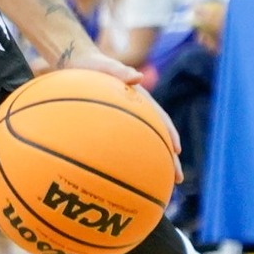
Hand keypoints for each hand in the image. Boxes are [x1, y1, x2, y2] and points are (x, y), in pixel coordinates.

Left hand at [51, 44, 182, 180]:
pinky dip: (125, 162)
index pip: (160, 119)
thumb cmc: (92, 65)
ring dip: (152, 166)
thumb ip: (120, 70)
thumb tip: (137, 76)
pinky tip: (122, 179)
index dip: (170, 135)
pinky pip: (119, 147)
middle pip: (157, 139)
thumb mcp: (105, 64)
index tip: (177, 151)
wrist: (76, 64)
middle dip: (169, 160)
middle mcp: (136, 113)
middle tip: (178, 180)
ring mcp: (123, 122)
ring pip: (141, 147)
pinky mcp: (109, 128)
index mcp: (140, 100)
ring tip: (158, 188)